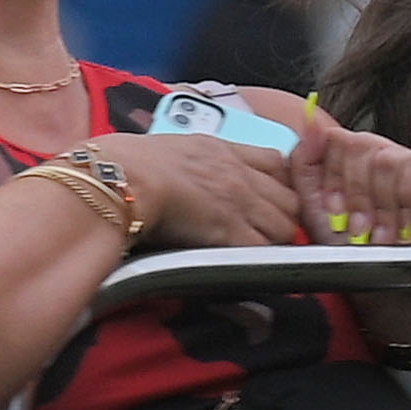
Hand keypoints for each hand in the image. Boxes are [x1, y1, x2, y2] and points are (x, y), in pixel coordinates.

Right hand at [102, 130, 301, 248]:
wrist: (121, 178)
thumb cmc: (128, 164)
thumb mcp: (171, 147)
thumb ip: (193, 159)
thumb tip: (186, 172)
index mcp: (223, 149)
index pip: (277, 161)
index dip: (281, 182)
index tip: (272, 197)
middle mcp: (239, 173)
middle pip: (290, 197)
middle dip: (284, 215)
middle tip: (268, 230)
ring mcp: (239, 202)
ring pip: (285, 224)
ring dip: (275, 240)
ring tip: (258, 250)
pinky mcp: (230, 231)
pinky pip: (265, 249)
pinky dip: (262, 258)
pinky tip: (248, 262)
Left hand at [289, 103, 410, 247]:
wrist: (394, 296)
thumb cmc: (359, 259)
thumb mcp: (318, 214)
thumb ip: (305, 168)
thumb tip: (309, 123)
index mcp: (350, 162)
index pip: (332, 138)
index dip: (331, 177)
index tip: (334, 211)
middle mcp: (381, 156)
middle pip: (356, 144)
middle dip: (354, 196)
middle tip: (359, 231)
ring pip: (384, 158)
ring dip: (380, 207)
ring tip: (384, 236)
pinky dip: (405, 203)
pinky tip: (407, 227)